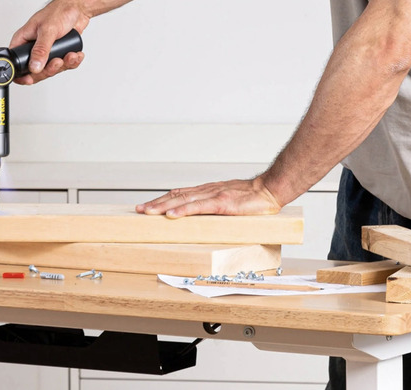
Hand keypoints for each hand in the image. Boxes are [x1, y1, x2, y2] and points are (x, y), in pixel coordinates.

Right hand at [10, 0, 90, 84]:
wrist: (78, 9)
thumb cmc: (59, 11)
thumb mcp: (48, 30)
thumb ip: (41, 50)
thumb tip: (34, 67)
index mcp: (24, 40)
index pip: (16, 62)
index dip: (22, 74)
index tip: (30, 79)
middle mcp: (33, 47)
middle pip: (35, 71)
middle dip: (49, 69)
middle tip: (57, 62)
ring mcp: (46, 52)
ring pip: (51, 69)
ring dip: (63, 65)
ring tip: (70, 55)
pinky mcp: (59, 53)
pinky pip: (63, 65)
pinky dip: (71, 62)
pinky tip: (76, 55)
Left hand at [136, 176, 281, 217]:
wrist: (270, 190)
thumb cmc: (253, 199)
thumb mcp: (229, 202)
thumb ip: (215, 207)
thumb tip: (202, 219)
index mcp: (208, 191)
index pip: (180, 194)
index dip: (162, 199)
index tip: (147, 206)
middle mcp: (207, 191)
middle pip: (176, 196)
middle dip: (156, 204)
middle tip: (139, 210)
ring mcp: (214, 196)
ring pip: (183, 201)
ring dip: (163, 207)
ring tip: (148, 213)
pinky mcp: (222, 204)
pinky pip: (198, 208)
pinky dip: (183, 211)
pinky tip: (171, 216)